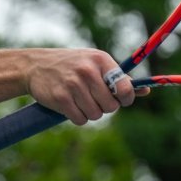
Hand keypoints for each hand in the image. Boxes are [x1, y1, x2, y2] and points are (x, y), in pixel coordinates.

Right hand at [25, 49, 146, 124]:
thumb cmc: (71, 65)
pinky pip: (80, 119)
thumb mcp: (94, 64)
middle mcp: (87, 71)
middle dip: (105, 107)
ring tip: (80, 101)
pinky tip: (70, 106)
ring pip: (96, 115)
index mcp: (100, 60)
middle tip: (94, 99)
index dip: (125, 99)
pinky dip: (77, 117)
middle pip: (111, 106)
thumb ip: (118, 78)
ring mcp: (73, 84)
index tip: (121, 100)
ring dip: (90, 113)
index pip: (125, 87)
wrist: (35, 65)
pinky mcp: (60, 97)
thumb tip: (146, 90)